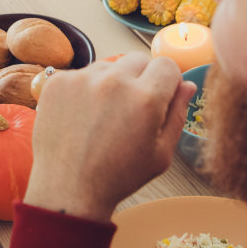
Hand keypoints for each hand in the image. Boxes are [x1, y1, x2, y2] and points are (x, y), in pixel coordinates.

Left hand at [25, 54, 195, 221]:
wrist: (68, 188)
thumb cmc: (118, 176)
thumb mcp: (161, 154)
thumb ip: (177, 114)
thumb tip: (187, 85)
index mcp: (145, 98)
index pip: (167, 64)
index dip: (167, 81)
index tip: (160, 97)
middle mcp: (114, 81)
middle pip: (138, 59)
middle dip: (141, 78)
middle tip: (132, 109)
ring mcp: (83, 78)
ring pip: (109, 65)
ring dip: (112, 82)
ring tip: (105, 116)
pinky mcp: (59, 81)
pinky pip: (82, 74)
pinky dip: (85, 89)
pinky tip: (83, 116)